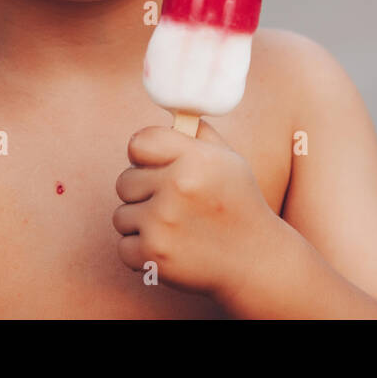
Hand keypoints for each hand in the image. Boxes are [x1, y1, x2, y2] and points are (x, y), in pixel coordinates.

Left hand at [113, 119, 278, 302]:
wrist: (255, 260)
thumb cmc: (239, 205)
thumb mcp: (229, 160)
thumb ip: (197, 135)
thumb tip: (169, 117)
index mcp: (195, 158)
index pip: (139, 142)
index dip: (144, 155)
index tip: (154, 166)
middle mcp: (178, 187)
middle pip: (124, 180)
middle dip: (143, 192)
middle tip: (171, 204)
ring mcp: (163, 223)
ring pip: (121, 215)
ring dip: (141, 223)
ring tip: (172, 228)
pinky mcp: (153, 255)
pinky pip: (123, 246)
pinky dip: (141, 251)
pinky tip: (169, 248)